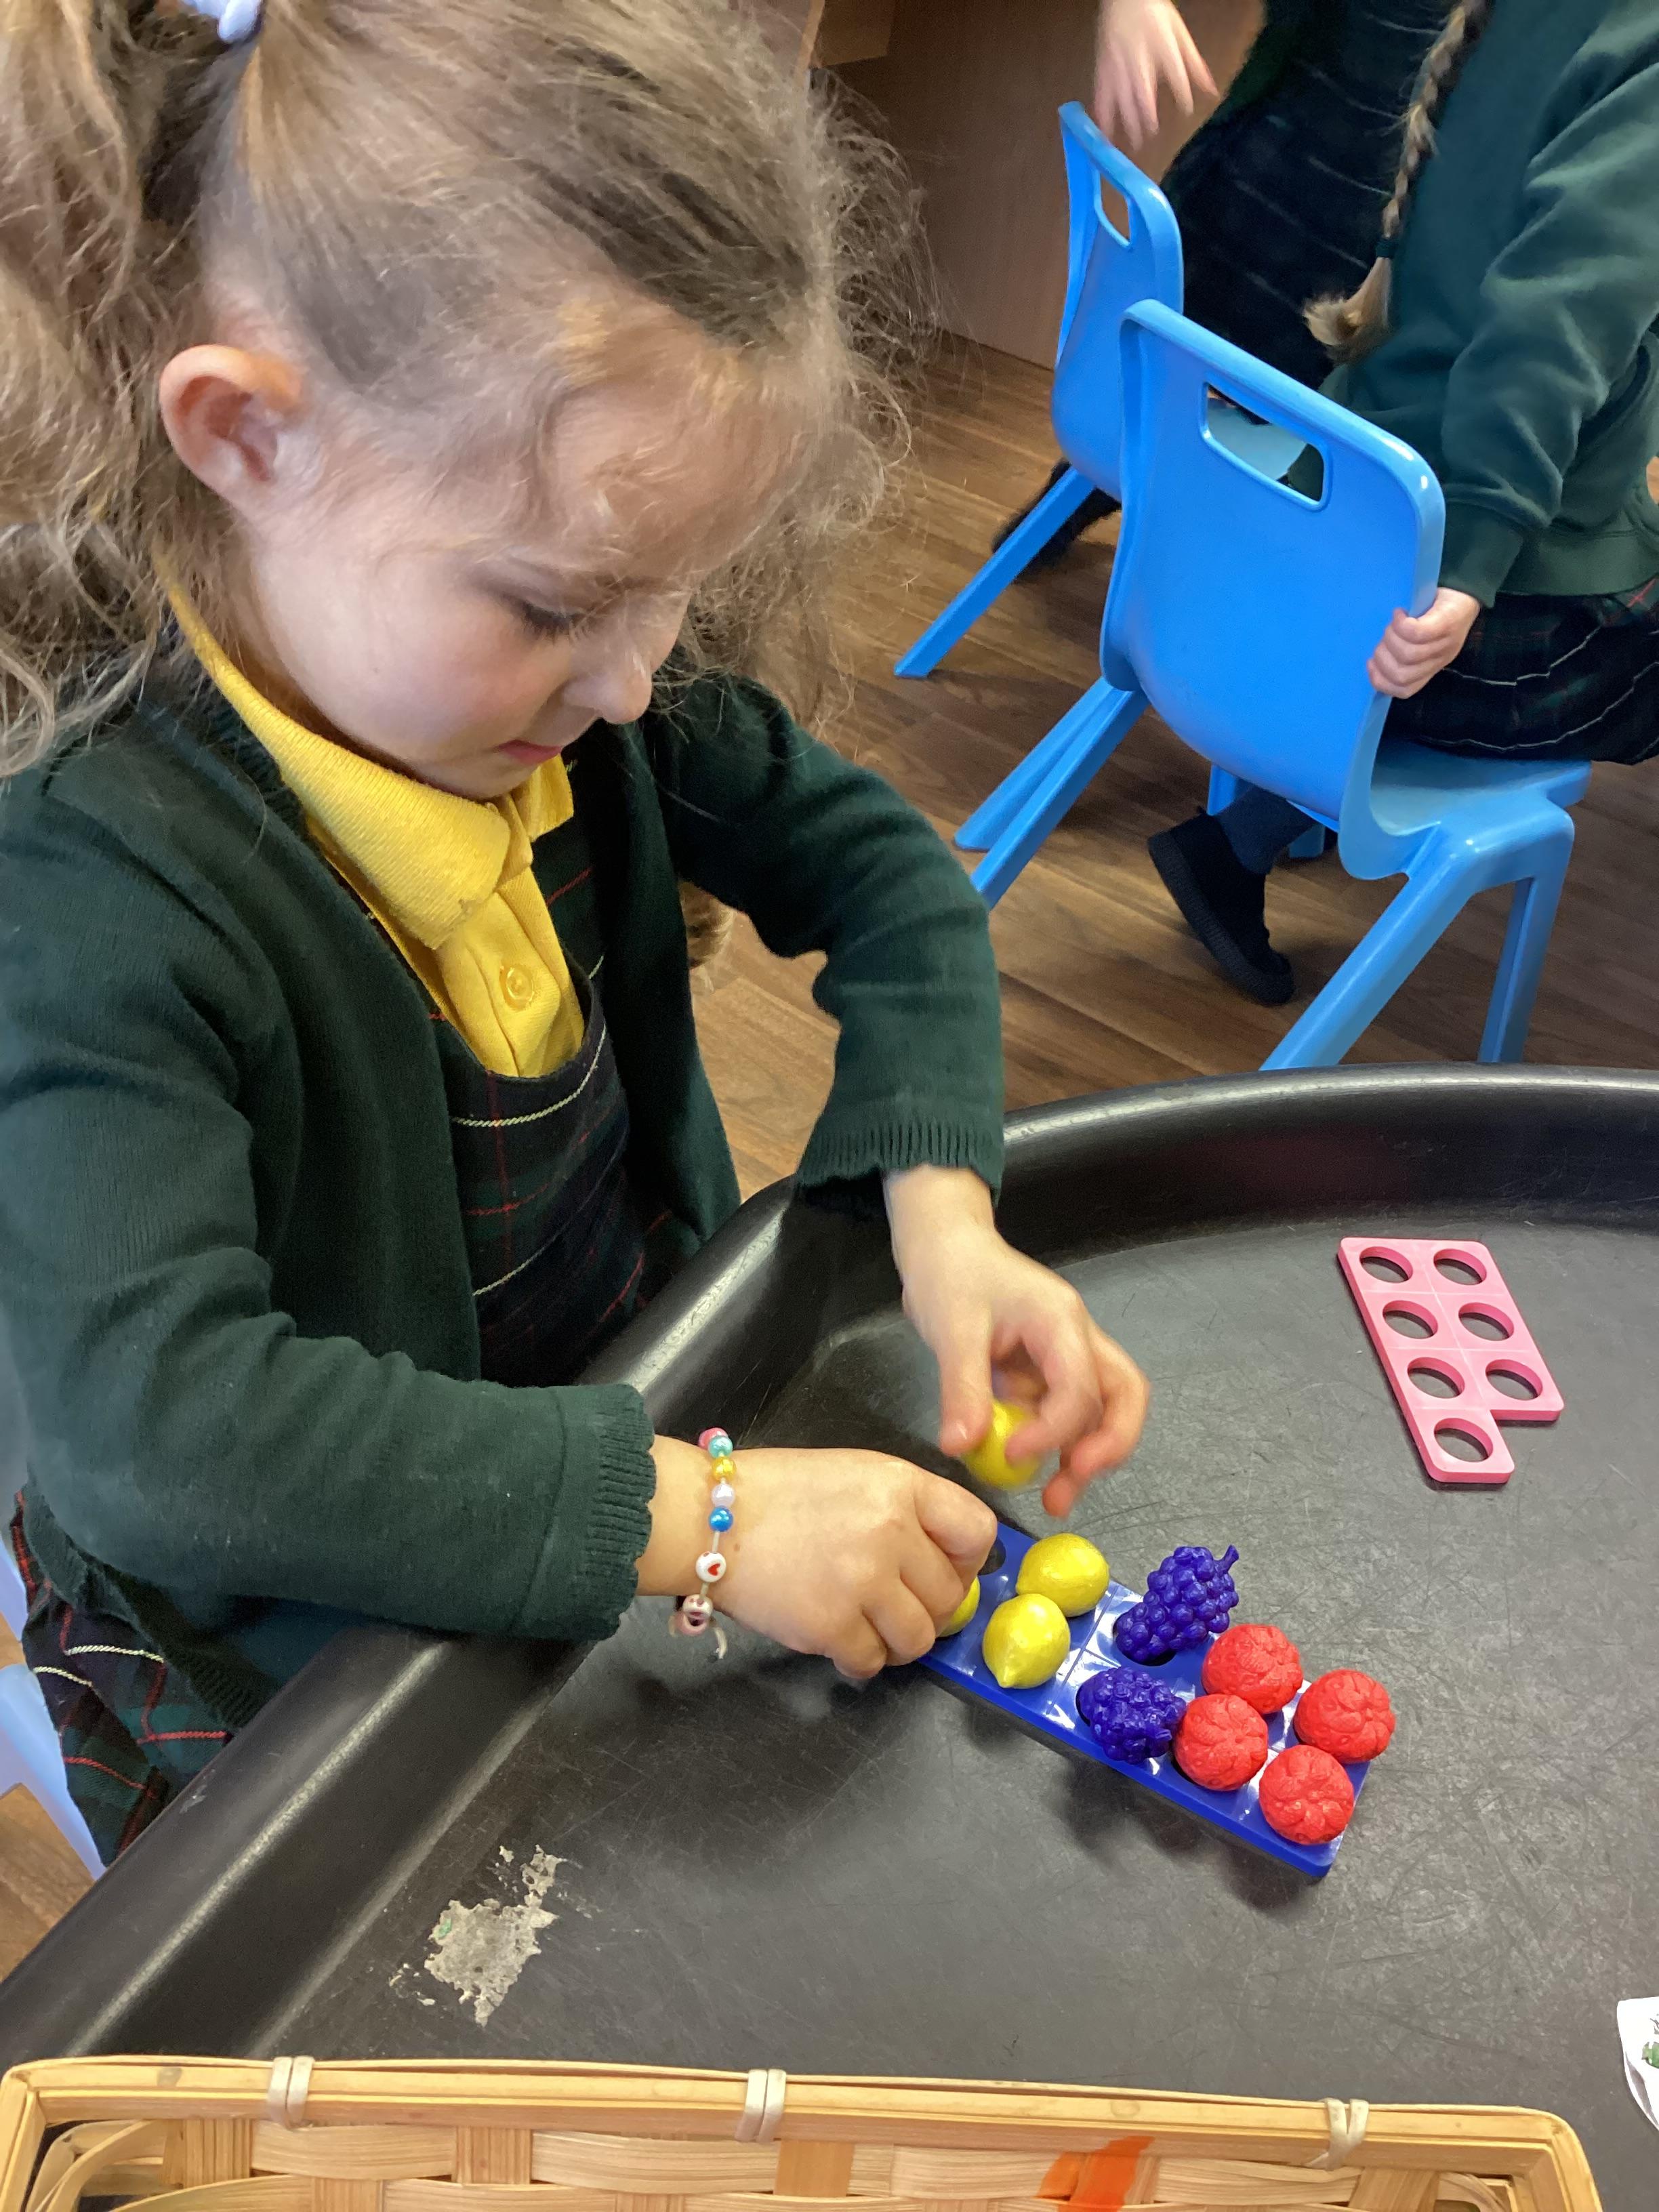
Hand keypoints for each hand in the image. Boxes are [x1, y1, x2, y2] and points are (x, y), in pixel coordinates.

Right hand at [640, 1436, 994, 1678]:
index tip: (945, 1573)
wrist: (706, 1517)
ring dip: (897, 1641)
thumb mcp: (854, 1476)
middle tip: (893, 1605)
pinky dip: (859, 1659)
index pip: (976, 1532)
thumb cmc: (776, 1494)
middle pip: (948, 1596)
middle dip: (925, 1607)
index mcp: (901, 1486)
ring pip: (918, 1638)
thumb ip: (905, 1512)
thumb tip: (942, 1563)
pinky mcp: (830, 1626)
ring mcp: (862, 1582)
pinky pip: (872, 1662)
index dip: (966, 1562)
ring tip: (867, 1626)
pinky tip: (837, 1639)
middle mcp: (891, 1532)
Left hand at [885, 1166, 1148, 1516]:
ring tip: (1055, 1501)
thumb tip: (962, 1447)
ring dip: (1086, 1456)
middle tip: (1072, 1484)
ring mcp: (1067, 1357)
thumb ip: (962, 1388)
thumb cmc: (952, 1275)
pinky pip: (1066, 1414)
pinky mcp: (1048, 1374)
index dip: (1055, 1429)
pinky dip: (1056, 1446)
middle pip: (1124, 1395)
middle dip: (1108, 1446)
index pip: (1080, 1385)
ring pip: (1102, 1410)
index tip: (1013, 1454)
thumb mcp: (951, 1329)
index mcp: (1060, 1320)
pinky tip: (1031, 1471)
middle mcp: (1077, 1339)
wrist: (945, 1249)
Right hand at [1095, 0, 1215, 147]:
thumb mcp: (1180, 33)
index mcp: (1162, 46)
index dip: (1181, 91)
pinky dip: (1102, 112)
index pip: (1175, 72)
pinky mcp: (1103, 65)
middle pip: (1142, 89)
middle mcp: (1139, 57)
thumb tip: (1212, 90)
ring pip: (1121, 94)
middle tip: (1148, 135)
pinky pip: (1101, 92)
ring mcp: (1119, 62)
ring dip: (1125, 119)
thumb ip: (1194, 64)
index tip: (1186, 110)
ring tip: (1130, 142)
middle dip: (1145, 114)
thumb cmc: (1155, 14)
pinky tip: (1104, 131)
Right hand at [1367, 588, 1480, 697]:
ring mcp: (1444, 644)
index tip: (1371, 663)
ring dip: (1391, 638)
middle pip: (1402, 675)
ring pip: (1408, 654)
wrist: (1466, 593)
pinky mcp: (1446, 624)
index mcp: (1431, 669)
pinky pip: (1417, 633)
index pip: (1404, 690)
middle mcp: (1439, 660)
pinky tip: (1399, 614)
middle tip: (1385, 637)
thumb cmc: (1438, 617)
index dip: (1381, 681)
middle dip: (1383, 657)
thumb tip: (1375, 661)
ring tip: (1394, 623)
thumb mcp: (1423, 643)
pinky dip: (1401, 624)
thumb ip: (1403, 655)